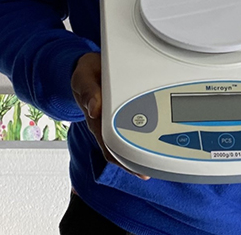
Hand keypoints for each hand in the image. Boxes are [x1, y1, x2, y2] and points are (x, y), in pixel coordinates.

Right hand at [70, 52, 147, 179]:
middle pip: (118, 151)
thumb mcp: (84, 76)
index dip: (122, 158)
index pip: (108, 144)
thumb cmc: (87, 73)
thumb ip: (88, 90)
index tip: (135, 167)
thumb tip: (95, 108)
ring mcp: (113, 122)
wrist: (89, 68)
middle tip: (150, 171)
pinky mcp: (121, 116)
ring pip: (126, 143)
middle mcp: (105, 124)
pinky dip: (144, 139)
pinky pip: (132, 131)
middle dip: (134, 162)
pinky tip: (155, 145)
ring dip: (140, 154)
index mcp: (97, 117)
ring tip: (155, 165)